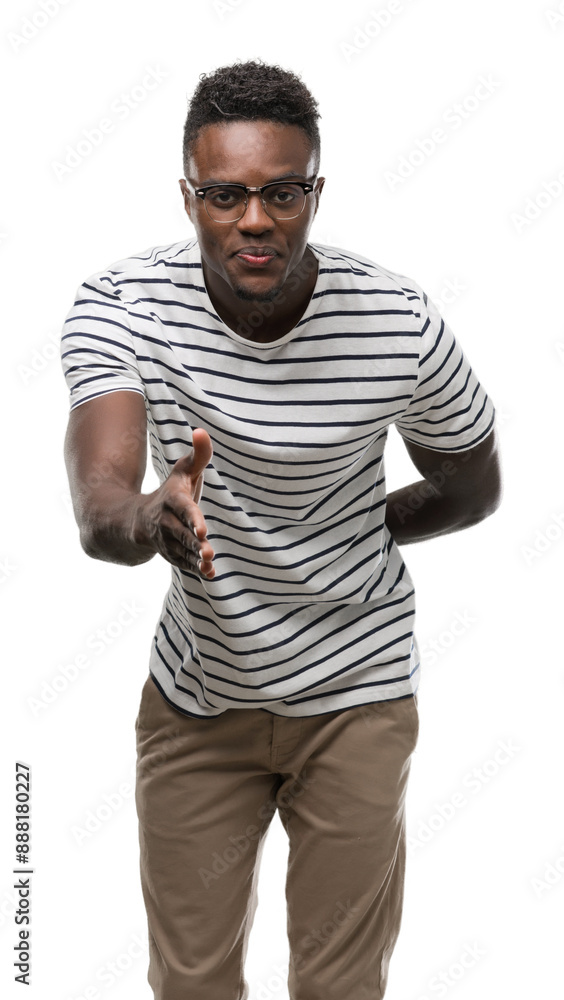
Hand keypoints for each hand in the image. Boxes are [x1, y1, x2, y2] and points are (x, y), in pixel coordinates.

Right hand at [132, 428, 214, 577]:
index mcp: (173, 500)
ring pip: (182, 551)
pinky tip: (209, 574)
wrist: (138, 521)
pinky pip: (182, 563)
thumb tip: (201, 431)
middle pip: (182, 533)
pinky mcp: (171, 555)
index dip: (192, 518)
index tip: (202, 530)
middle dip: (194, 543)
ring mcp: (167, 540)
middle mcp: (166, 522)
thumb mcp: (183, 472)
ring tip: (210, 564)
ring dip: (195, 559)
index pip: (183, 508)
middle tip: (208, 551)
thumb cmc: (171, 493)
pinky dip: (194, 569)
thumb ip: (198, 455)